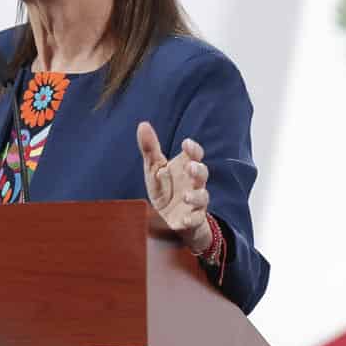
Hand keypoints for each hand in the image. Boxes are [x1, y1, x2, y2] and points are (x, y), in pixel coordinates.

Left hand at [137, 122, 212, 252]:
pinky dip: (191, 219)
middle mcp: (193, 184)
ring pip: (202, 197)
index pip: (195, 155)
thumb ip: (150, 148)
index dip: (193, 149)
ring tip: (186, 196)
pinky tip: (184, 219)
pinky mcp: (191, 220)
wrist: (168, 219)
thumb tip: (143, 124)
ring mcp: (194, 202)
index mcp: (185, 168)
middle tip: (190, 167)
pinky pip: (196, 220)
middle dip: (198, 170)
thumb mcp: (154, 168)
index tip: (186, 144)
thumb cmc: (164, 188)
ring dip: (196, 196)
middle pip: (202, 174)